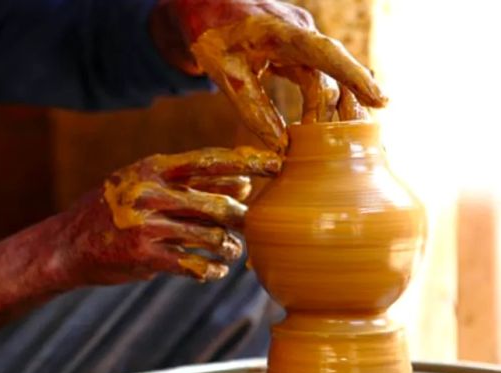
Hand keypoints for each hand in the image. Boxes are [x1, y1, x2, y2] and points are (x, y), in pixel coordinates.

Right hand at [57, 147, 280, 285]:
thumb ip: (190, 183)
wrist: (65, 245)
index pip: (211, 161)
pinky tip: (214, 270)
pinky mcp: (145, 257)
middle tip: (254, 226)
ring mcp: (147, 225)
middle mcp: (151, 192)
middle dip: (244, 219)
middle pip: (219, 205)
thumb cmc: (111, 210)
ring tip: (231, 252)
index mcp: (153, 167)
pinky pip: (194, 265)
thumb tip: (243, 184)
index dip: (248, 162)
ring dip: (230, 248)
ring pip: (211, 237)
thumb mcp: (143, 184)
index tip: (279, 162)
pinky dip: (211, 270)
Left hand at [152, 0, 385, 150]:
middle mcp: (300, 31)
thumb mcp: (225, 73)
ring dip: (328, 110)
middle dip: (341, 108)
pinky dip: (319, 100)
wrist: (204, 7)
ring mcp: (301, 39)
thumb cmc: (212, 35)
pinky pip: (316, 76)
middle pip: (332, 72)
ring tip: (334, 142)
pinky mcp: (296, 49)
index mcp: (282, 31)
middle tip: (346, 145)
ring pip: (326, 77)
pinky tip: (325, 123)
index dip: (355, 76)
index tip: (381, 99)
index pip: (326, 53)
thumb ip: (252, 108)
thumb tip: (281, 146)